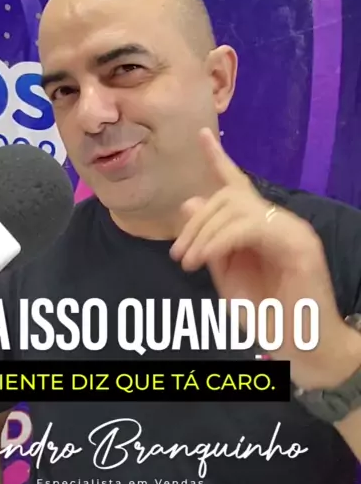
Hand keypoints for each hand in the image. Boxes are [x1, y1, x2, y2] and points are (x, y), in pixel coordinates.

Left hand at [170, 128, 360, 389]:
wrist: (303, 350)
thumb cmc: (268, 318)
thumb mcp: (227, 277)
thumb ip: (210, 241)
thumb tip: (190, 201)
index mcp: (261, 228)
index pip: (238, 186)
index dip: (219, 158)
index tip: (203, 134)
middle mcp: (280, 222)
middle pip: (229, 196)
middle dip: (196, 222)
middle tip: (179, 255)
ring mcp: (293, 231)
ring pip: (237, 207)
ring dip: (205, 232)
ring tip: (189, 261)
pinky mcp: (299, 244)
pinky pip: (250, 226)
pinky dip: (220, 240)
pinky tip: (205, 258)